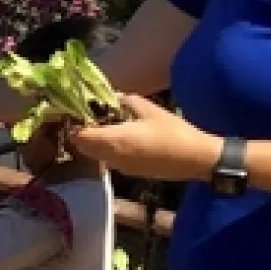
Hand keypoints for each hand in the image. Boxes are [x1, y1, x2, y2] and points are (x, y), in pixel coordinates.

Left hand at [65, 95, 220, 182]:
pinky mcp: (129, 172)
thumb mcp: (150, 109)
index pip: (81, 137)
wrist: (194, 159)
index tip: (78, 114)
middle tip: (89, 119)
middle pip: (84, 148)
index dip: (76, 126)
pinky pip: (109, 160)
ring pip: (96, 156)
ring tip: (103, 127)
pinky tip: (118, 139)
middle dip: (82, 135)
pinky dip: (106, 150)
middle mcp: (113, 156)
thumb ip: (126, 101)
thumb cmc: (173, 132)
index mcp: (115, 139)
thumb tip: (112, 96)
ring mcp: (120, 167)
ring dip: (94, 143)